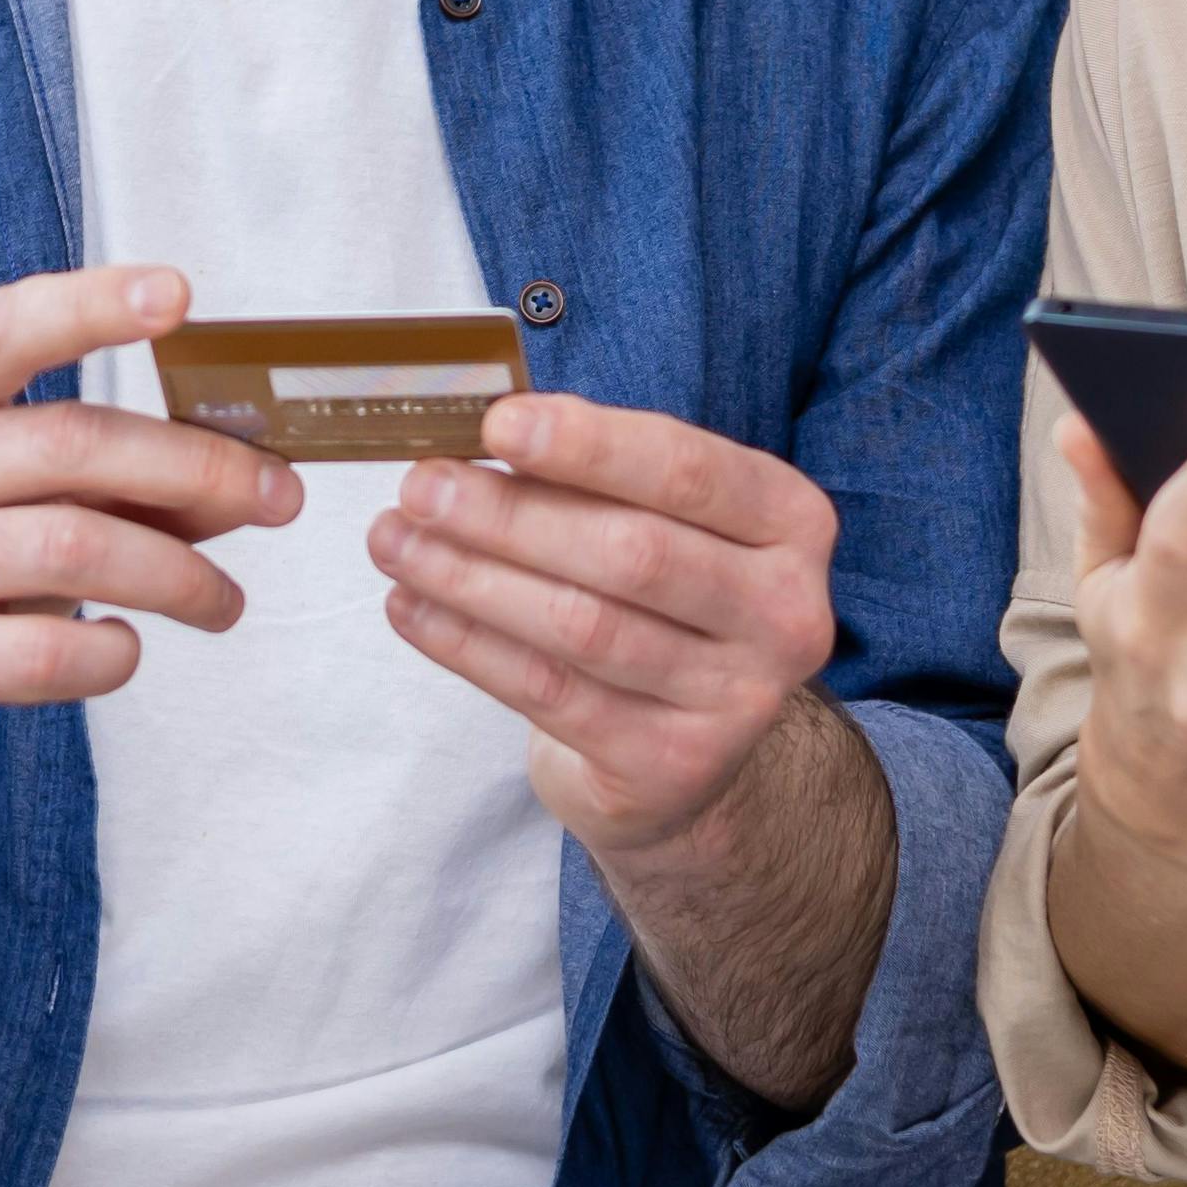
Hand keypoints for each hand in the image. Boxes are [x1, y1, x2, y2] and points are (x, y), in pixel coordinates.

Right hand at [0, 264, 300, 822]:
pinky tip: (127, 648)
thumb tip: (250, 472)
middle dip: (198, 468)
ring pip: (73, 547)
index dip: (92, 305)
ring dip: (180, 575)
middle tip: (281, 499)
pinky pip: (44, 653)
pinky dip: (113, 652)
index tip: (180, 294)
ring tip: (225, 602)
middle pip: (71, 443)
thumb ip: (112, 473)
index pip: (5, 329)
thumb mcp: (7, 496)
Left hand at [367, 395, 840, 859]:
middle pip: (633, 552)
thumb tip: (484, 434)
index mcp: (792, 523)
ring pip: (583, 627)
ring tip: (394, 541)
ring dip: (472, 578)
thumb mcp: (665, 523)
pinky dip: (467, 645)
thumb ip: (599, 479)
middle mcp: (786, 612)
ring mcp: (737, 699)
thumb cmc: (664, 602)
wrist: (693, 754)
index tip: (496, 421)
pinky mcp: (672, 764)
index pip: (687, 470)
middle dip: (511, 515)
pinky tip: (412, 607)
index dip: (589, 444)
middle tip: (419, 487)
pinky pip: (550, 693)